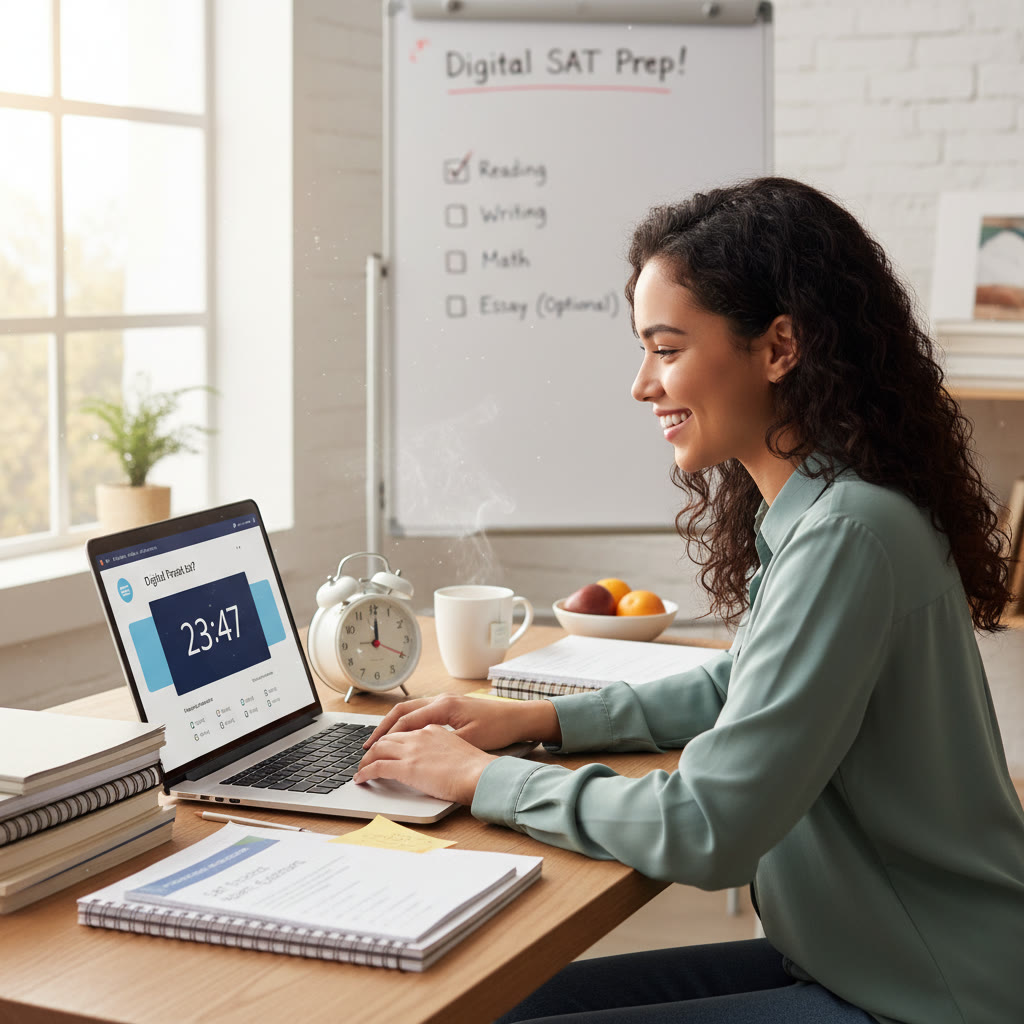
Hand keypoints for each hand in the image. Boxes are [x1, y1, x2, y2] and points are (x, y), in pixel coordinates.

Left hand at [354, 725, 494, 804]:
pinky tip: (361, 778)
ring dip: (367, 759)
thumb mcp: (460, 748)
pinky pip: (376, 767)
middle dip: (375, 747)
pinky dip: (365, 772)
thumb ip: (444, 749)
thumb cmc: (476, 767)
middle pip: (389, 737)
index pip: (406, 730)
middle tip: (368, 757)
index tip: (386, 747)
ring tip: (361, 768)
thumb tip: (437, 760)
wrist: (480, 774)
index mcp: (434, 729)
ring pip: (379, 749)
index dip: (392, 739)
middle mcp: (420, 735)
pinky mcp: (406, 768)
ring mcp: (412, 750)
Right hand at [361, 694, 559, 752]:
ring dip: (394, 723)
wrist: (519, 718)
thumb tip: (417, 751)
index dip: (386, 735)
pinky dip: (408, 723)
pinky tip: (404, 735)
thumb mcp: (469, 740)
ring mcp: (446, 702)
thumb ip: (441, 743)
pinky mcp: (451, 707)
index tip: (372, 748)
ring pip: (411, 710)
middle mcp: (442, 700)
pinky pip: (421, 712)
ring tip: (380, 740)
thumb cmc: (498, 728)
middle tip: (369, 744)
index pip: (406, 719)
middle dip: (384, 727)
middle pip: (403, 710)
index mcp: (444, 706)